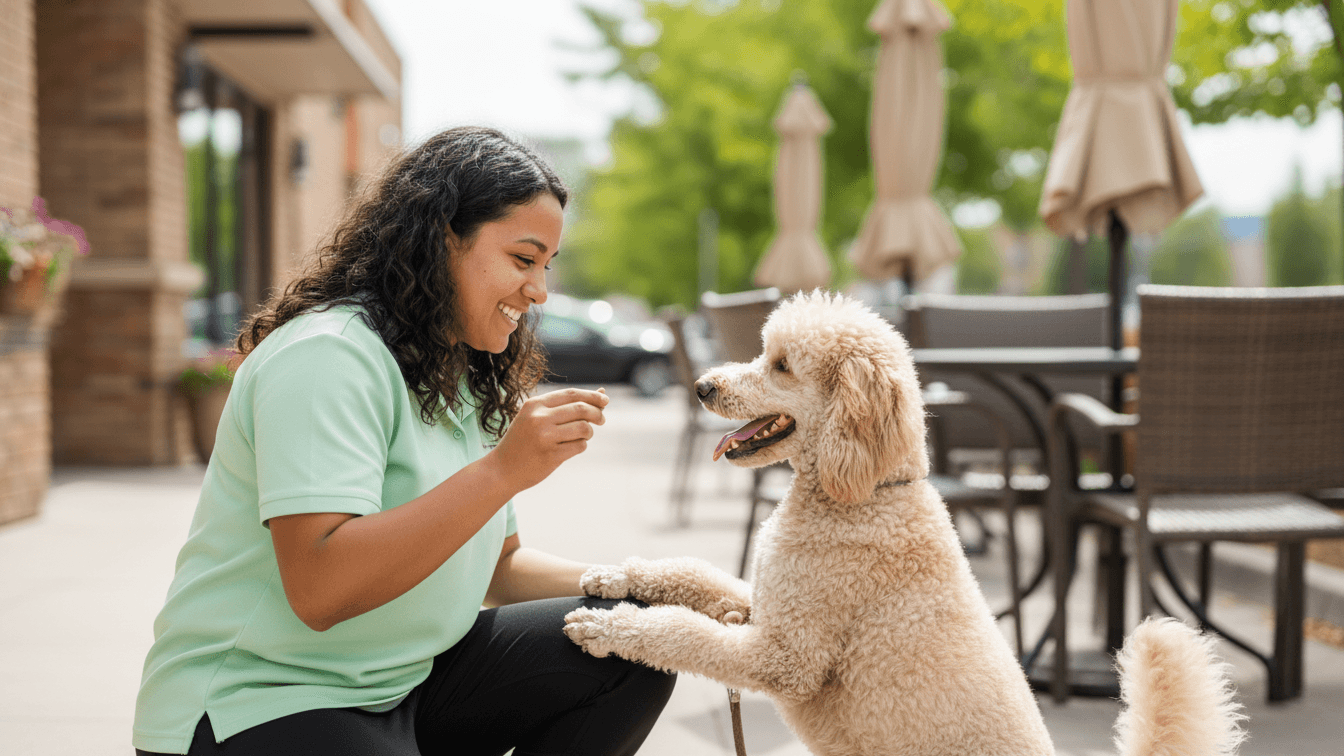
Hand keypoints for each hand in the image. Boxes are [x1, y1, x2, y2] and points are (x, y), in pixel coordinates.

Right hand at [488, 387, 608, 492]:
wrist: (501, 470)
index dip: (592, 396)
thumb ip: (564, 406)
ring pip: (584, 428)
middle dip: (597, 413)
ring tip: (583, 435)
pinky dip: (581, 445)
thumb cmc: (523, 441)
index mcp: (535, 405)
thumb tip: (601, 392)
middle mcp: (539, 418)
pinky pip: (579, 446)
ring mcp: (545, 437)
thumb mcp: (536, 417)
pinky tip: (572, 447)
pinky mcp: (551, 455)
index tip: (605, 399)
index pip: (572, 394)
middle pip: (581, 409)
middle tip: (602, 419)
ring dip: (589, 432)